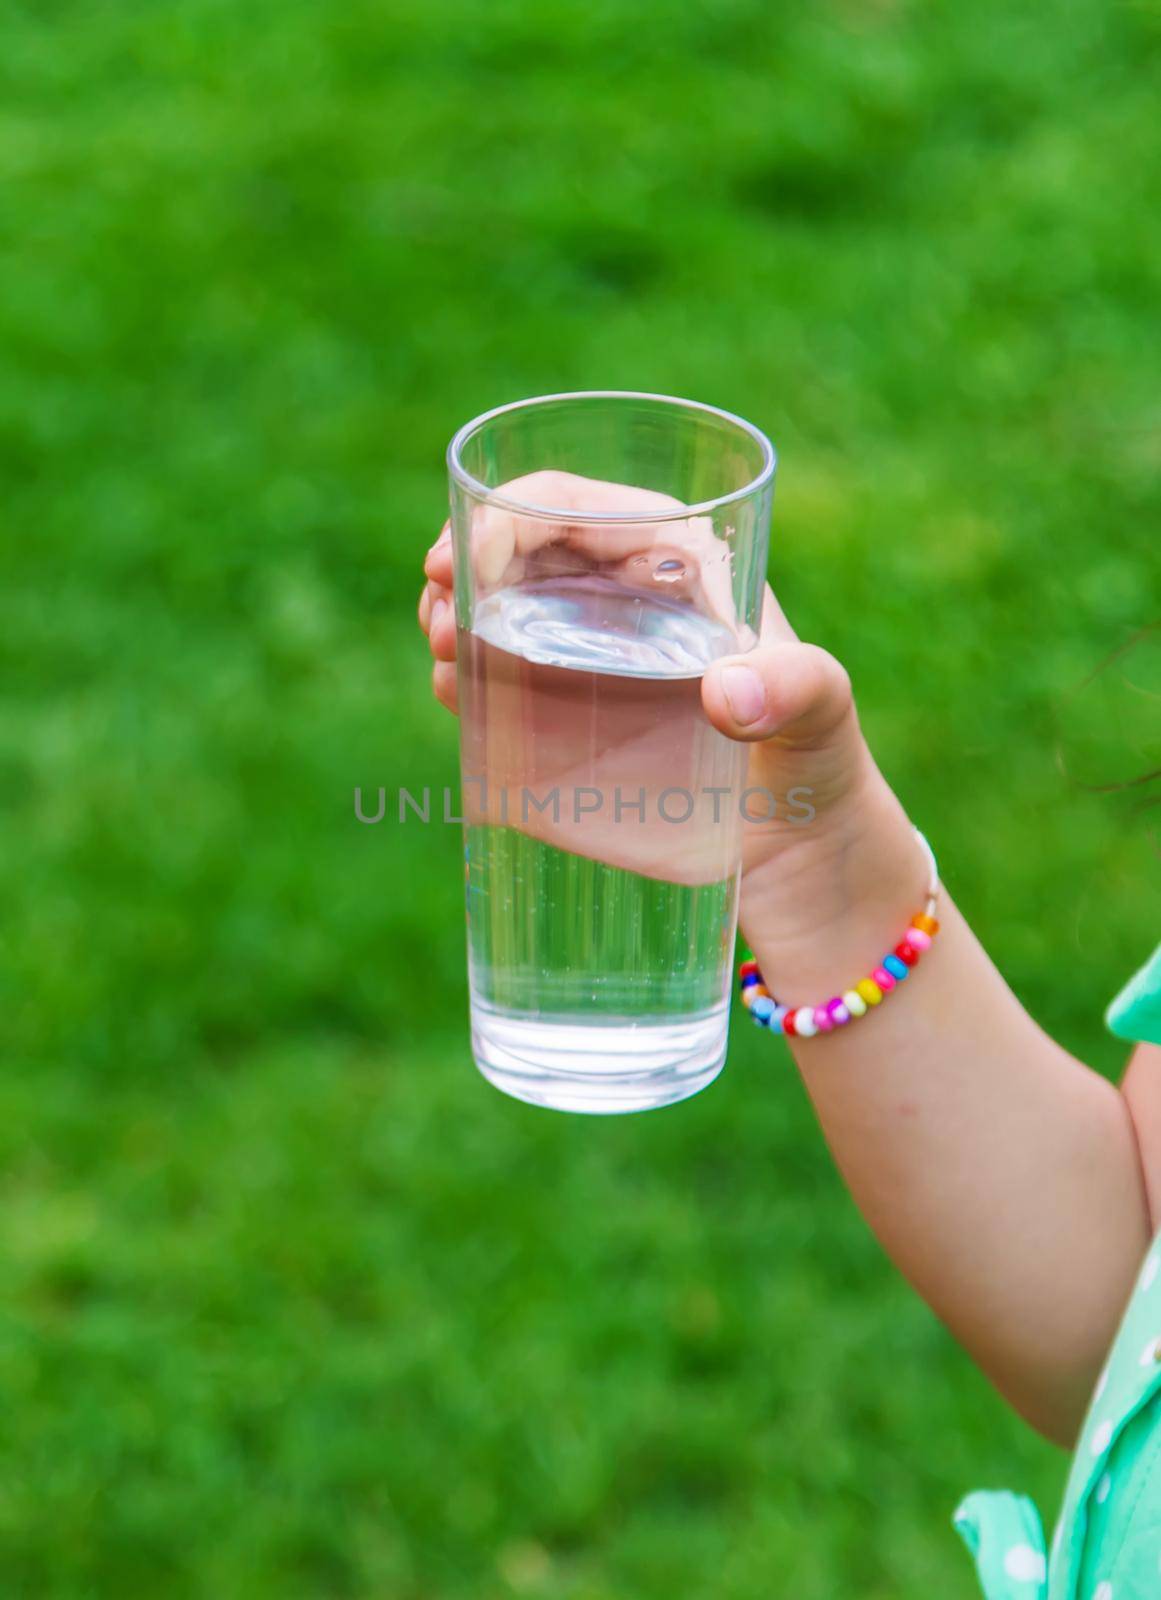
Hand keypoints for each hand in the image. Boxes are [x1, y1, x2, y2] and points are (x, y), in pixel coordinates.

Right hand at [421, 472, 920, 961]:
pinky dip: (464, 677)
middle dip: (465, 567)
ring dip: (453, 619)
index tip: (458, 558)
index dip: (508, 515)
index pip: (578, 509)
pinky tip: (454, 692)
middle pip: (521, 555)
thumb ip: (797, 691)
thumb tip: (728, 692)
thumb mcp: (822, 717)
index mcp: (679, 566)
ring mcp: (590, 665)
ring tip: (442, 653)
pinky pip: (499, 682)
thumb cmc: (820, 768)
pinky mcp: (567, 727)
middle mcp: (624, 603)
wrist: (802, 862)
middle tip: (441, 617)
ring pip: (499, 614)